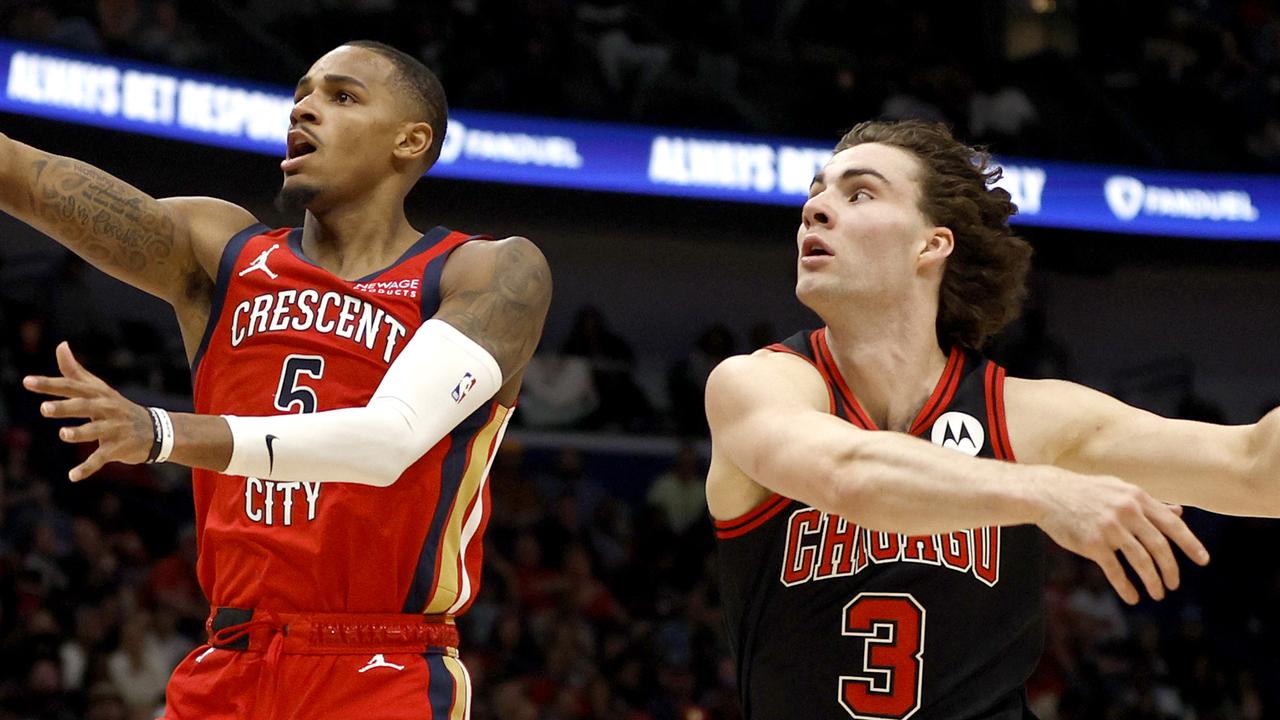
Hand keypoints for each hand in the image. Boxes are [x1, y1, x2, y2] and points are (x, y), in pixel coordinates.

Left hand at [22, 341, 152, 480]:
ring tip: (64, 434)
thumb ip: (76, 371)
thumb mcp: (99, 389)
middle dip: (65, 407)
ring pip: (95, 431)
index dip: (50, 384)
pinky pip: (101, 458)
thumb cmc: (118, 408)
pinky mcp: (118, 448)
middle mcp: (106, 410)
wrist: (156, 431)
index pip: (71, 387)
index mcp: (98, 395)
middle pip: (84, 407)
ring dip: (80, 433)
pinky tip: (72, 476)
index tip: (27, 382)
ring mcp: (114, 429)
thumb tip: (60, 345)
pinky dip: (87, 468)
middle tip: (44, 408)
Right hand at [1032, 471, 1209, 604]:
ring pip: (1141, 561)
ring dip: (1153, 581)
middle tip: (1173, 585)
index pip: (1172, 525)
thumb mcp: (1119, 490)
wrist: (1047, 493)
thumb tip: (1178, 513)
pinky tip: (1132, 597)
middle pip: (1159, 546)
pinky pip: (1115, 570)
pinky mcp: (1093, 543)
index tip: (1203, 560)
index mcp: (1137, 498)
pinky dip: (1126, 587)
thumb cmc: (1086, 491)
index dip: (1190, 544)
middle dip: (1170, 569)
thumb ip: (1149, 503)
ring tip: (1157, 593)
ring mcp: (1110, 528)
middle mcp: (1127, 512)